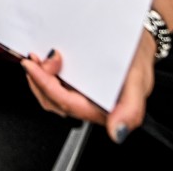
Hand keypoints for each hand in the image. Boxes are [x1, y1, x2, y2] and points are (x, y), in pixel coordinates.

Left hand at [21, 32, 154, 143]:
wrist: (139, 38)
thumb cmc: (138, 57)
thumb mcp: (139, 79)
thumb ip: (131, 110)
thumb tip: (117, 133)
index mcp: (105, 110)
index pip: (67, 104)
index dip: (46, 87)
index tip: (33, 68)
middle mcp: (91, 105)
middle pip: (54, 102)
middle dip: (39, 81)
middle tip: (34, 60)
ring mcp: (82, 95)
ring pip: (52, 96)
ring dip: (39, 78)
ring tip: (35, 60)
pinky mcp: (77, 84)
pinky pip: (56, 85)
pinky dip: (45, 74)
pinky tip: (42, 62)